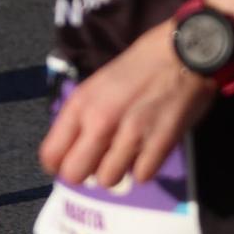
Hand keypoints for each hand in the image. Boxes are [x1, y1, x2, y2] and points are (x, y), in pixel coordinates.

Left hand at [38, 22, 218, 188]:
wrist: (182, 52)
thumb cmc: (139, 65)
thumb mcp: (99, 85)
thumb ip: (85, 117)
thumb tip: (76, 150)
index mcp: (81, 103)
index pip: (51, 155)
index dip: (59, 163)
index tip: (73, 160)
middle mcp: (99, 121)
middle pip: (74, 174)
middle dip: (86, 172)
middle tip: (101, 159)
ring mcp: (129, 135)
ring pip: (108, 180)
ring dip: (118, 169)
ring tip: (129, 150)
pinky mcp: (158, 146)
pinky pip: (141, 176)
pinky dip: (145, 166)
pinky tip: (150, 148)